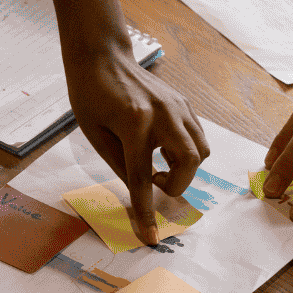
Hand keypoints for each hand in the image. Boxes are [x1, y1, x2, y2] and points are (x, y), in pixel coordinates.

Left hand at [66, 46, 208, 244]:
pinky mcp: (184, 103)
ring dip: (184, 169)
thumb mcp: (95, 135)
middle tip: (156, 184)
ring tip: (158, 166)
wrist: (103, 55)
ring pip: (201, 150)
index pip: (143, 178)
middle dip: (177, 185)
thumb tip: (140, 195)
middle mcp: (163, 114)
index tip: (150, 237)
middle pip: (189, 163)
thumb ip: (120, 165)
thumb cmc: (90, 94)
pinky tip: (162, 150)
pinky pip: (197, 136)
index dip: (146, 212)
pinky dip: (186, 152)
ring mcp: (178, 107)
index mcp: (134, 123)